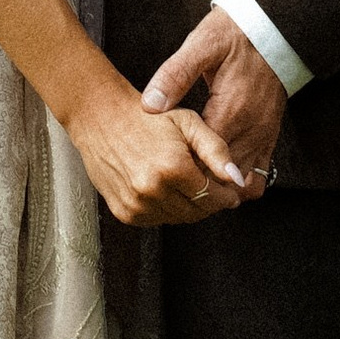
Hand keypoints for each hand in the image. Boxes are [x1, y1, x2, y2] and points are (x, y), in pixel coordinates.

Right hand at [66, 75, 246, 226]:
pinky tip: (164, 188)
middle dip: (209, 202)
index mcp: (172, 167)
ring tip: (184, 182)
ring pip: (178, 219)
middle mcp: (153, 190)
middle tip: (210, 186)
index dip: (226, 195)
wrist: (102, 118)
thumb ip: (216, 150)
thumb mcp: (188, 123)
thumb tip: (237, 180)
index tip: (229, 190)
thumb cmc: (147, 118)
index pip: (213, 198)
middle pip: (197, 212)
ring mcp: (137, 205)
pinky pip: (157, 220)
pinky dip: (166, 209)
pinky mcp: (125, 213)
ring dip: (188, 206)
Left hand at [143, 7, 288, 193]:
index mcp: (230, 111)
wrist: (273, 27)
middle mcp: (250, 131)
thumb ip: (174, 75)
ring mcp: (263, 137)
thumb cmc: (234, 33)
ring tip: (190, 178)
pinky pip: (258, 177)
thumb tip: (149, 104)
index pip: (204, 161)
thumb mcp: (201, 45)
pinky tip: (217, 173)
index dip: (181, 167)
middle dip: (197, 182)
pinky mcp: (269, 137)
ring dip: (217, 185)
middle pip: (221, 178)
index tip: (161, 164)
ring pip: (240, 184)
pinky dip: (239, 182)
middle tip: (170, 177)